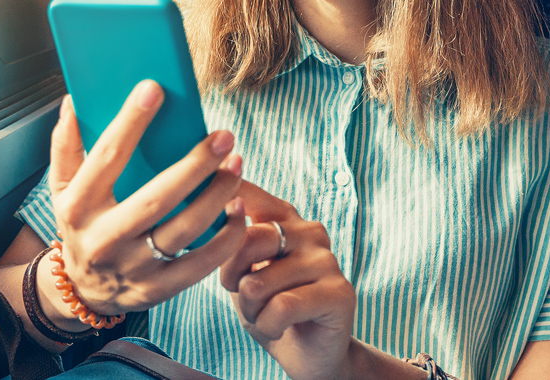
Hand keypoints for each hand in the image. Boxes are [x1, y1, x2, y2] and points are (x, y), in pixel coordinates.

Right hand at [44, 83, 246, 321]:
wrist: (81, 292)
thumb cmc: (80, 225)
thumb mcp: (61, 188)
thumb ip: (66, 146)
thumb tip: (73, 102)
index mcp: (78, 206)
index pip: (106, 157)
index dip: (130, 122)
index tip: (155, 89)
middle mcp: (103, 239)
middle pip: (156, 199)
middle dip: (195, 165)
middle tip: (223, 136)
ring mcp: (132, 268)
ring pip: (184, 231)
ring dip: (217, 196)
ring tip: (236, 164)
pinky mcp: (158, 290)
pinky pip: (199, 264)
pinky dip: (224, 238)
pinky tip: (237, 208)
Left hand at [220, 182, 356, 379]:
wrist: (306, 354)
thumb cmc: (269, 307)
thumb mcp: (240, 271)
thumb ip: (231, 240)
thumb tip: (216, 205)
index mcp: (284, 217)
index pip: (245, 194)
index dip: (221, 202)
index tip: (209, 209)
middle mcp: (309, 230)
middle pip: (246, 240)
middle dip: (230, 278)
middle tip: (244, 296)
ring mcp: (327, 259)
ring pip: (258, 282)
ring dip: (251, 310)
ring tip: (266, 314)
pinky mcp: (340, 292)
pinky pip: (282, 307)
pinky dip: (268, 325)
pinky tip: (279, 327)